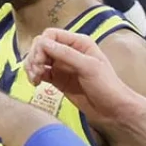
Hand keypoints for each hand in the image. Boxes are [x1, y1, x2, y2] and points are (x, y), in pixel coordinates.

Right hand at [24, 29, 141, 126]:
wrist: (113, 110)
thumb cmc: (107, 86)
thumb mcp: (89, 67)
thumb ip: (66, 54)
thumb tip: (42, 44)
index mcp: (78, 43)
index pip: (50, 35)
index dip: (41, 46)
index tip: (40, 62)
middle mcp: (68, 51)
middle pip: (41, 46)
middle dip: (34, 58)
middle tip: (35, 73)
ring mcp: (62, 66)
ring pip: (37, 59)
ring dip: (31, 67)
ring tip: (34, 80)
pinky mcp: (58, 79)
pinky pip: (40, 72)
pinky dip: (33, 76)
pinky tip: (35, 84)